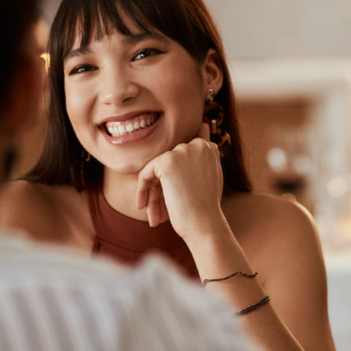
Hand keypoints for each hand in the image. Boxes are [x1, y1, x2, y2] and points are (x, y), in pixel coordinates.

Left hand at [135, 123, 224, 239]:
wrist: (205, 225)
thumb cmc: (206, 208)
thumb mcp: (207, 177)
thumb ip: (199, 157)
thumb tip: (203, 125)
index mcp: (208, 148)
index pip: (180, 159)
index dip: (174, 181)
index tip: (175, 199)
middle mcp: (197, 145)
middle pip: (167, 166)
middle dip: (161, 191)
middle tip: (160, 214)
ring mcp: (182, 151)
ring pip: (156, 172)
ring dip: (153, 196)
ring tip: (154, 218)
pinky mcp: (167, 161)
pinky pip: (145, 174)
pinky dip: (142, 191)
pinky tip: (144, 207)